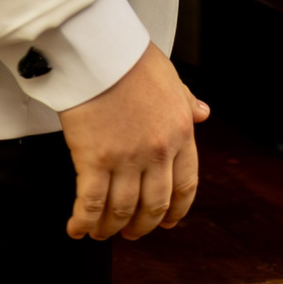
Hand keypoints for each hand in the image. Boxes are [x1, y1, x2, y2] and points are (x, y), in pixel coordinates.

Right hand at [57, 43, 210, 240]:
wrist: (102, 51)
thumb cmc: (133, 60)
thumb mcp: (172, 80)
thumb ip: (188, 102)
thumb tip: (204, 113)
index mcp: (181, 133)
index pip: (186, 185)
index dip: (176, 211)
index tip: (166, 222)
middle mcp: (158, 152)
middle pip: (154, 205)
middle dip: (141, 226)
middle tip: (130, 232)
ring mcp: (127, 159)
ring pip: (121, 210)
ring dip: (110, 228)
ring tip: (100, 232)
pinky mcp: (94, 160)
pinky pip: (91, 204)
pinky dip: (84, 222)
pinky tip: (77, 228)